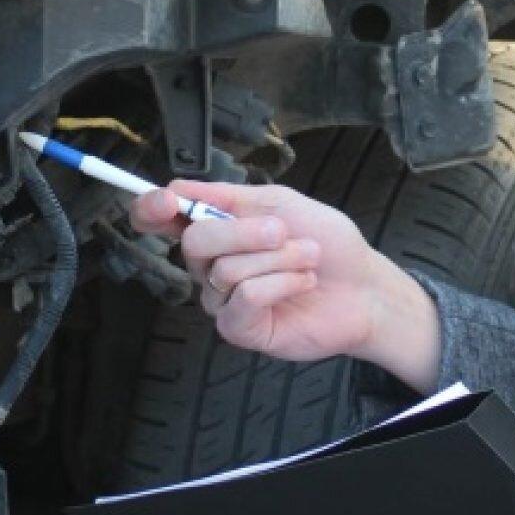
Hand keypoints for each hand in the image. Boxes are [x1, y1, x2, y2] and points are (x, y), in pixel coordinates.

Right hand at [129, 179, 434, 372]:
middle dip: (244, 232)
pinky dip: (281, 283)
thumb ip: (226, 195)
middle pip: (195, 242)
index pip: (161, 221)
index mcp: (216, 230)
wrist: (363, 285)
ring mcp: (223, 301)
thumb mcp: (280, 203)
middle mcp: (210, 267)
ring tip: (307, 259)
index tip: (165, 202)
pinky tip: (303, 282)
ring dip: (278, 258)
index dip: (151, 210)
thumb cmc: (326, 243)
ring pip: (227, 270)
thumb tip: (177, 185)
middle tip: (282, 230)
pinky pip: (245, 298)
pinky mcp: (241, 329)